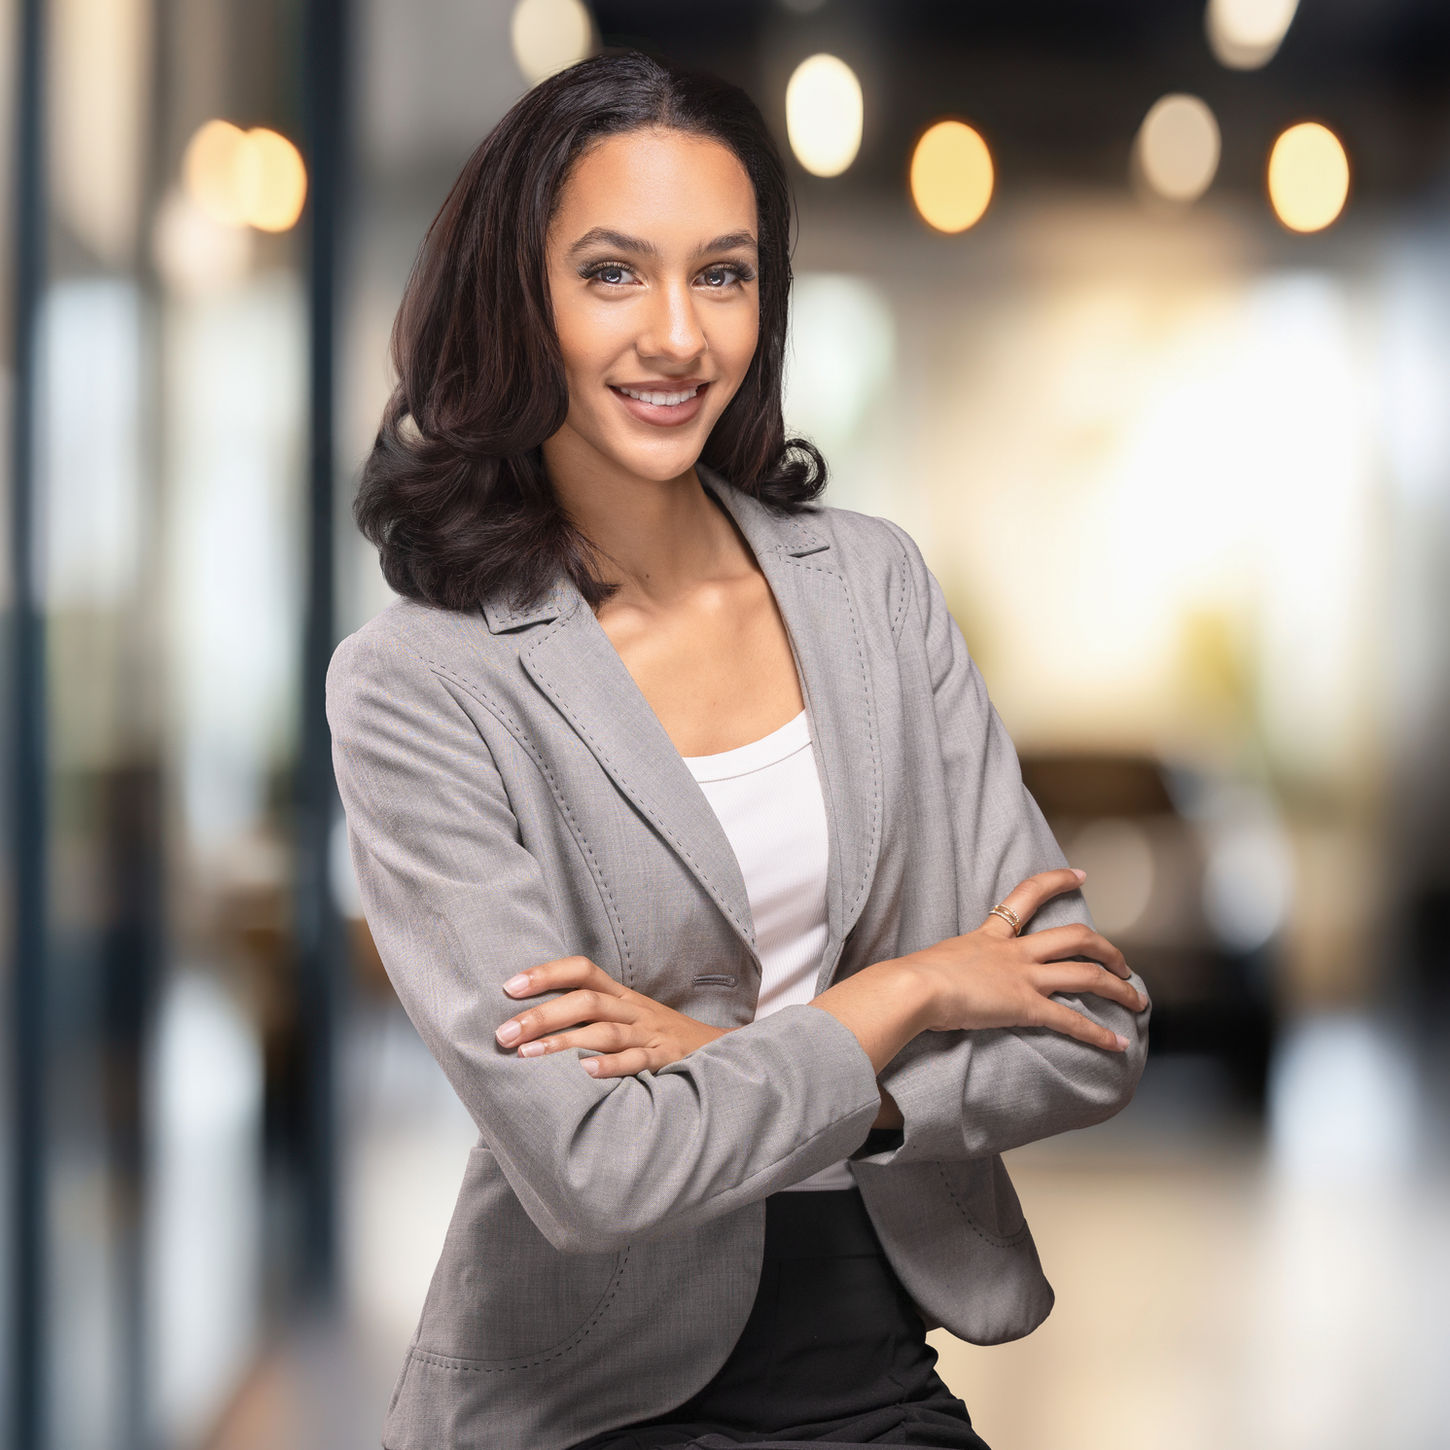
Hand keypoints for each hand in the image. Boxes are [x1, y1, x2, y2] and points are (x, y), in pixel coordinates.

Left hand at [495, 955, 731, 1077]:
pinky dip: (611, 1066)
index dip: (546, 974)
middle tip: (504, 1033)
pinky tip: (585, 1072)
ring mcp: (649, 1034)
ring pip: (604, 1032)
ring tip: (528, 1055)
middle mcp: (632, 1010)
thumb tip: (529, 1021)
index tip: (509, 987)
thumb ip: (588, 1014)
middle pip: (585, 1001)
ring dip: (563, 1042)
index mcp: (619, 995)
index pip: (581, 970)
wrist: (717, 1050)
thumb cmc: (656, 1035)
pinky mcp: (664, 1060)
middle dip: (541, 1015)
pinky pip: (636, 1061)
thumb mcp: (626, 1015)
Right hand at [901, 867, 1148, 1051]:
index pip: (1027, 895)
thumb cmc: (913, 975)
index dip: (1057, 881)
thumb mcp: (935, 959)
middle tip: (1122, 962)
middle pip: (1075, 937)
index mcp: (991, 934)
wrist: (914, 987)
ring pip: (1085, 975)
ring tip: (1136, 1000)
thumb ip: (948, 965)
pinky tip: (1116, 1043)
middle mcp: (1014, 952)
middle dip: (1107, 948)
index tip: (1080, 874)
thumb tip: (933, 977)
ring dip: (1117, 989)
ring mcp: (1023, 978)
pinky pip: (1070, 1020)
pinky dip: (1097, 1033)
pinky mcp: (1025, 1007)